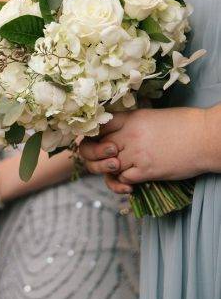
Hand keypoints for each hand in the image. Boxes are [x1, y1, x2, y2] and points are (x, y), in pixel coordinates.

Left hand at [80, 108, 207, 192]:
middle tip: (103, 161)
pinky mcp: (146, 170)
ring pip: (107, 166)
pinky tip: (130, 181)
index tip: (95, 142)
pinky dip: (123, 181)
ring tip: (117, 171)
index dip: (91, 136)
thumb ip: (129, 124)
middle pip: (94, 148)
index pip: (97, 127)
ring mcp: (136, 153)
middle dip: (94, 157)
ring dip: (109, 171)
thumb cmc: (183, 125)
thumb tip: (114, 134)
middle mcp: (128, 135)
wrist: (207, 137)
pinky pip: (122, 178)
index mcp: (129, 118)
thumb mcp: (150, 116)